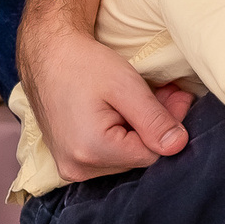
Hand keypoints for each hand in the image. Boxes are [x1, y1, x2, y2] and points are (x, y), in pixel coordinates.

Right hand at [15, 16, 188, 180]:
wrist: (46, 54)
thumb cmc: (82, 64)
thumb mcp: (125, 86)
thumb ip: (154, 119)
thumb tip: (178, 145)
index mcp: (91, 151)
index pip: (151, 153)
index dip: (169, 125)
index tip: (178, 97)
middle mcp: (77, 169)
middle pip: (136, 156)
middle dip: (155, 126)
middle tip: (168, 93)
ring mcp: (69, 168)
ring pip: (124, 157)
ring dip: (139, 130)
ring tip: (144, 99)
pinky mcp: (68, 161)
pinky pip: (106, 155)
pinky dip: (120, 135)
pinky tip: (123, 111)